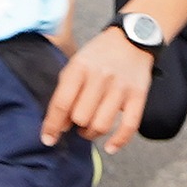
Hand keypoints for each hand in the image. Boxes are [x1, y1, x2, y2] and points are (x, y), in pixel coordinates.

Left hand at [41, 26, 151, 153]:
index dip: (52, 125)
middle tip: (77, 122)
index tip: (48, 139)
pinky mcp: (138, 96)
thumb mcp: (76, 64)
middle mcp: (100, 77)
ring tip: (89, 129)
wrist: (132, 39)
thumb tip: (59, 125)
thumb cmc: (99, 55)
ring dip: (91, 133)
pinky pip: (129, 126)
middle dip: (75, 125)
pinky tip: (110, 147)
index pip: (61, 103)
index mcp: (80, 67)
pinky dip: (118, 141)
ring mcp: (121, 87)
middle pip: (81, 117)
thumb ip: (65, 91)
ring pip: (101, 124)